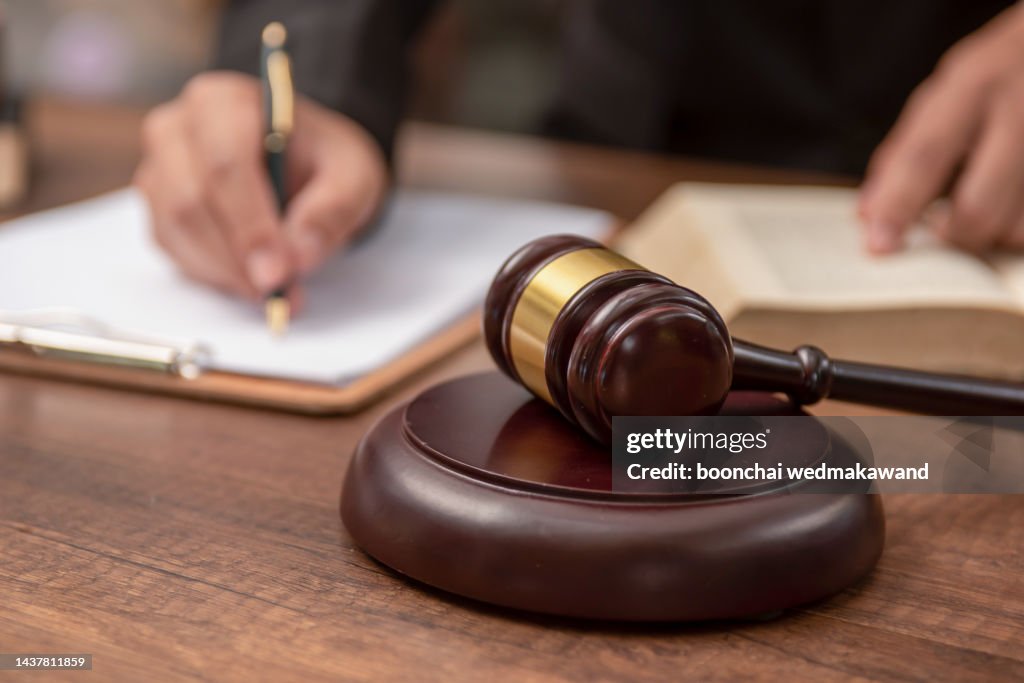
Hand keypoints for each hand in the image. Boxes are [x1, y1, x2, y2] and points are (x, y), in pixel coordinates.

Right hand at [134, 71, 387, 298]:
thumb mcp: (353, 177)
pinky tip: (250, 280)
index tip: (278, 271)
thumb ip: (331, 211)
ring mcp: (160, 168)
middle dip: (237, 256)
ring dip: (225, 271)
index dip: (250, 225)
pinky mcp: (158, 208)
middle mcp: (179, 128)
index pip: (226, 163)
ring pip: (175, 229)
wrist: (304, 166)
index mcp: (225, 102)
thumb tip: (298, 257)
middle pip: (190, 199)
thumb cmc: (325, 162)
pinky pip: (174, 249)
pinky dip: (213, 274)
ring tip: (275, 291)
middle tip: (278, 291)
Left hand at [859, 5, 1023, 252]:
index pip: (925, 156)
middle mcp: (1019, 108)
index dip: (898, 206)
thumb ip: (905, 152)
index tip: (879, 246)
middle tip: (944, 231)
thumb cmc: (998, 75)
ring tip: (987, 209)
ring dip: (993, 235)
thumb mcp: (948, 94)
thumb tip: (869, 215)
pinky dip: (1016, 231)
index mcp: (973, 85)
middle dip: (954, 236)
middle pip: (978, 206)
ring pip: (1015, 227)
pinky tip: (1010, 208)